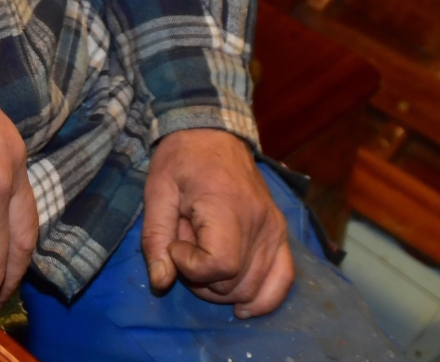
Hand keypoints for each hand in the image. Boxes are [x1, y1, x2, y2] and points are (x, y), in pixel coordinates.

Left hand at [140, 127, 293, 316]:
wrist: (212, 132)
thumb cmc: (180, 160)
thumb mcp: (157, 192)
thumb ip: (156, 238)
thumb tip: (161, 283)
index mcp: (227, 207)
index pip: (220, 265)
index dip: (191, 267)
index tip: (176, 244)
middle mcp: (260, 222)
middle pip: (236, 282)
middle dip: (202, 281)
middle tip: (185, 250)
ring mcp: (275, 229)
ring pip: (254, 287)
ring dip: (223, 289)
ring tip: (204, 261)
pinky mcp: (281, 234)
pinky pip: (283, 279)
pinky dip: (265, 299)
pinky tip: (244, 308)